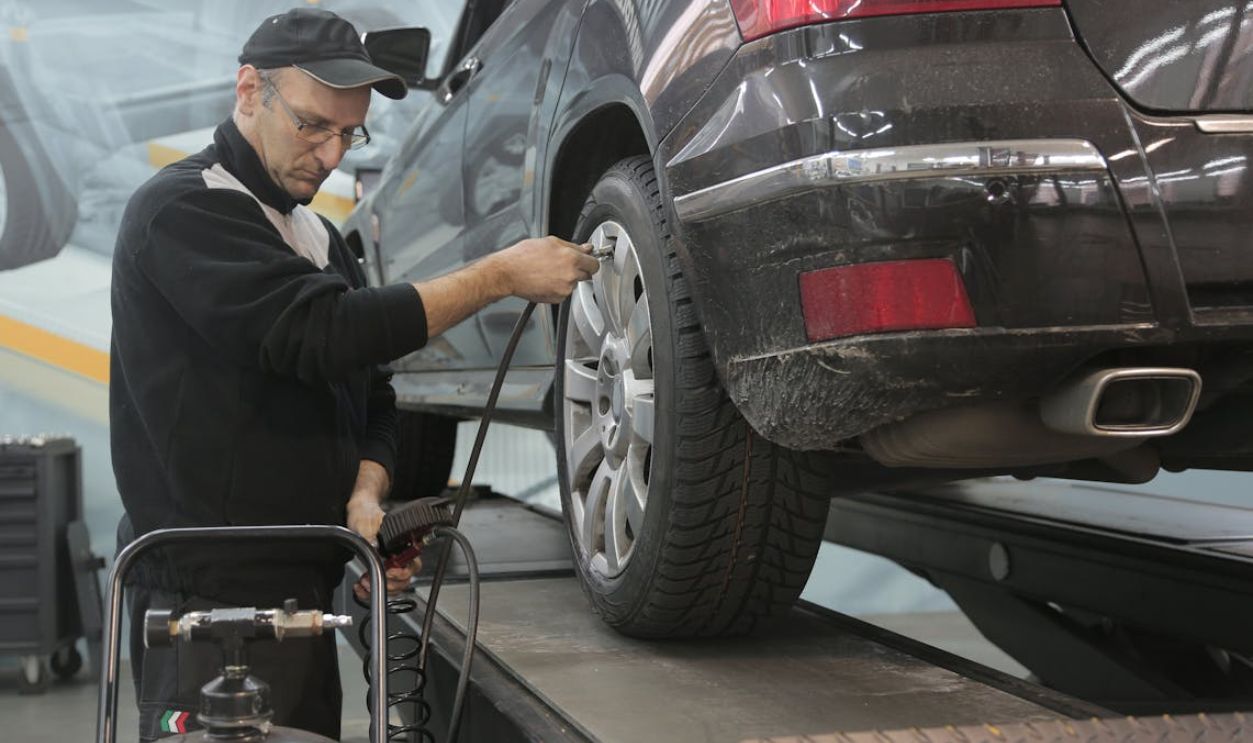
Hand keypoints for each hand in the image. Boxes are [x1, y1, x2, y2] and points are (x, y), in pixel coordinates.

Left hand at [345, 460, 420, 599]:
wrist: (359, 512)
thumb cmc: (366, 514)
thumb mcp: (366, 523)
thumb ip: (370, 535)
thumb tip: (375, 546)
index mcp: (403, 544)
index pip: (413, 565)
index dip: (403, 573)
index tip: (389, 572)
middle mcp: (400, 556)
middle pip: (405, 580)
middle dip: (389, 585)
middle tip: (371, 580)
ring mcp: (391, 564)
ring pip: (394, 587)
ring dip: (378, 589)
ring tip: (363, 583)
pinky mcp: (381, 570)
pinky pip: (381, 588)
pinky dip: (369, 592)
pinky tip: (360, 586)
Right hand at [490, 236, 599, 302]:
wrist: (507, 273)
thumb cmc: (523, 256)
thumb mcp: (550, 242)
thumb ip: (572, 246)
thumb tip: (586, 248)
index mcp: (571, 258)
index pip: (594, 263)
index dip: (590, 261)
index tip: (588, 261)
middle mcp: (570, 274)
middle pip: (587, 275)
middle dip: (579, 270)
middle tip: (564, 266)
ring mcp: (564, 288)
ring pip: (574, 283)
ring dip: (566, 279)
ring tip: (549, 272)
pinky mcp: (557, 298)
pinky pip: (563, 292)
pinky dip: (557, 288)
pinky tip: (545, 280)